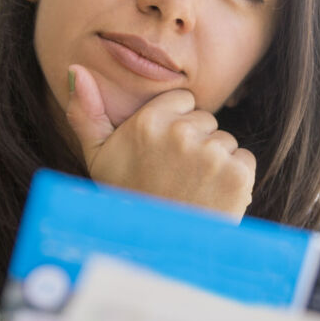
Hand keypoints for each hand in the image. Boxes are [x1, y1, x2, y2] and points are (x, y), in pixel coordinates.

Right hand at [64, 64, 255, 220]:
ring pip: (225, 141)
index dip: (175, 126)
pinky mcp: (237, 174)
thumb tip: (75, 68)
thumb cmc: (129, 201)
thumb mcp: (98, 158)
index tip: (163, 155)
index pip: (183, 100)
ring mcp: (211, 153)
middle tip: (176, 177)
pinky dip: (234, 179)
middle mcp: (180, 133)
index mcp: (147, 122)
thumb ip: (86, 112)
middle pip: (205, 120)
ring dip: (215, 162)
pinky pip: (244, 160)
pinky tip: (212, 197)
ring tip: (192, 190)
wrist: (160, 252)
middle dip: (196, 144)